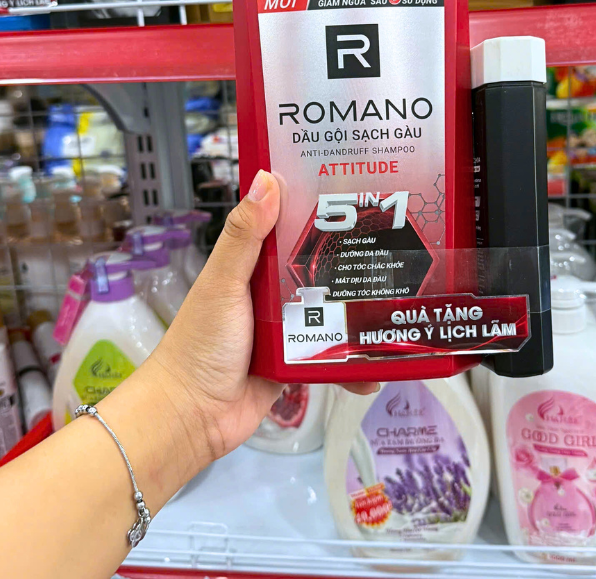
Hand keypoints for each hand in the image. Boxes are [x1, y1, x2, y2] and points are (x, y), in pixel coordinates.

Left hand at [147, 170, 376, 465]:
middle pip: (321, 267)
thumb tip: (267, 178)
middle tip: (402, 245)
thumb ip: (245, 237)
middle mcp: (273, 291)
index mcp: (253, 265)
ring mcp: (288, 327)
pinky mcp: (297, 361)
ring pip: (333, 311)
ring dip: (361, 312)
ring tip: (403, 304)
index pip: (290, 226)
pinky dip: (355, 361)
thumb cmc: (201, 344)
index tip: (361, 191)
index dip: (321, 209)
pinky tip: (381, 364)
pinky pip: (333, 354)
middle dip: (355, 260)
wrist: (192, 417)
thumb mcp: (223, 283)